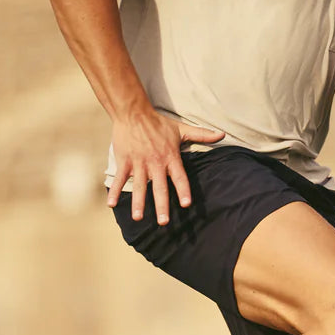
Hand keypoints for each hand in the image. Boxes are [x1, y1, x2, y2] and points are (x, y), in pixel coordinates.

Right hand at [107, 111, 224, 223]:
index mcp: (170, 157)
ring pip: (139, 186)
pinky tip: (112, 204)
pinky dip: (115, 191)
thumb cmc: (158, 123)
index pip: (179, 177)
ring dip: (138, 202)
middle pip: (159, 187)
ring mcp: (139, 163)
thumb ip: (202, 135)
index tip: (186, 204)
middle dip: (161, 205)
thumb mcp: (182, 129)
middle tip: (163, 222)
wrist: (134, 112)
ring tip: (138, 218)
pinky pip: (120, 178)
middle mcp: (155, 162)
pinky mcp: (125, 161)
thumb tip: (223, 134)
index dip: (183, 190)